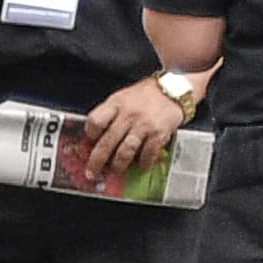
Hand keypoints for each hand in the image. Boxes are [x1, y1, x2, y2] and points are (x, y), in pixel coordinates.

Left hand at [72, 75, 189, 183]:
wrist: (173, 89)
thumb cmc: (146, 94)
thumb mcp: (123, 97)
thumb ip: (110, 114)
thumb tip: (97, 137)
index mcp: (116, 103)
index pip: (96, 121)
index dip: (90, 134)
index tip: (89, 143)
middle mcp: (128, 114)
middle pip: (107, 141)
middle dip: (97, 161)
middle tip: (92, 172)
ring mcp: (143, 125)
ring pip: (125, 151)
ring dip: (118, 166)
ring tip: (115, 172)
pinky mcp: (158, 134)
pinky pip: (147, 154)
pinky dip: (143, 164)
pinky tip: (140, 167)